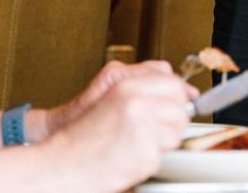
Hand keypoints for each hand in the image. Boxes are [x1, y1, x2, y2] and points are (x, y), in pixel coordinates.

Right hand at [46, 70, 198, 191]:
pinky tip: (128, 158)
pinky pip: (162, 156)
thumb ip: (146, 88)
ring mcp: (143, 128)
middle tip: (150, 131)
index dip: (177, 97)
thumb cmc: (84, 136)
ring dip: (161, 143)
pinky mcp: (145, 153)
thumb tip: (186, 92)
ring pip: (176, 134)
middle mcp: (137, 103)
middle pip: (180, 109)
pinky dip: (148, 161)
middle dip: (171, 122)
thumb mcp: (111, 98)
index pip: (173, 84)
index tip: (174, 105)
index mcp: (128, 86)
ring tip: (135, 144)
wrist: (61, 164)